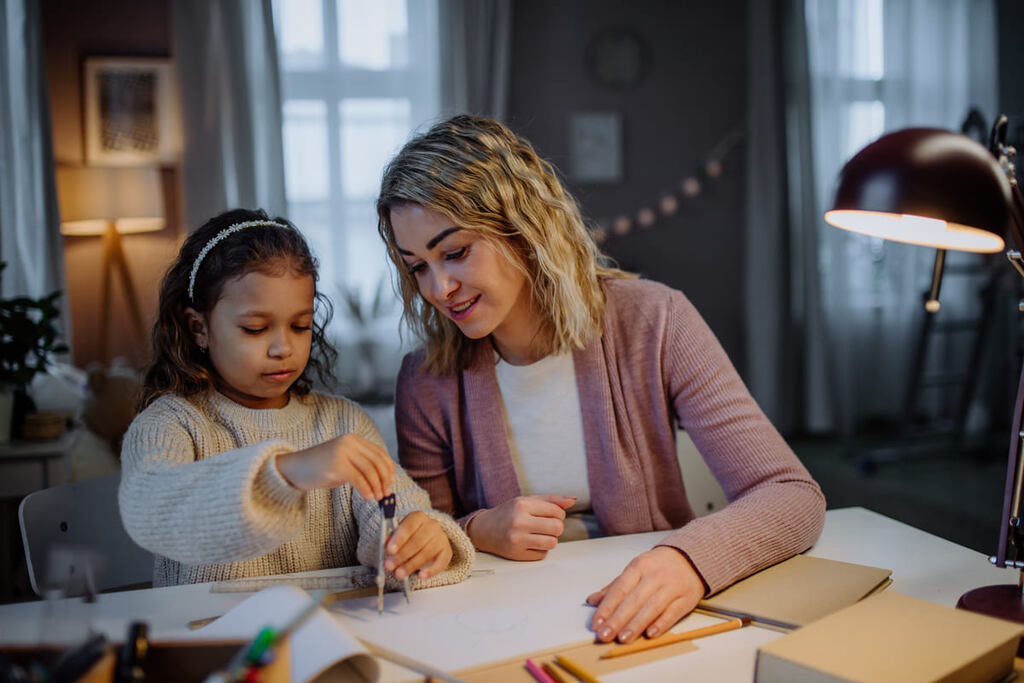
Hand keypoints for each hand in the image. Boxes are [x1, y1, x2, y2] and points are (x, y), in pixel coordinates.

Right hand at [275, 433, 395, 499]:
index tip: (392, 481)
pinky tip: (368, 497)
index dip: (388, 468)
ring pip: (370, 470)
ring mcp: (343, 452)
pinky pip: (358, 478)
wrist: (293, 469)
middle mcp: (350, 442)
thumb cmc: (319, 469)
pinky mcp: (337, 465)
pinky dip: (366, 489)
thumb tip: (383, 479)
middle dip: (385, 479)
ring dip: (377, 486)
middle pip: (377, 461)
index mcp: (353, 439)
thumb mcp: (343, 461)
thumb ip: (360, 465)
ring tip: (378, 498)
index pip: (379, 452)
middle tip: (386, 493)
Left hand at [383, 511, 452, 580]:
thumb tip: (386, 544)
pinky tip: (421, 576)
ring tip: (399, 574)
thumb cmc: (411, 536)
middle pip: (417, 541)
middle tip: (390, 566)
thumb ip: (392, 538)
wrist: (429, 538)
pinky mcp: (447, 551)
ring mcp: (441, 538)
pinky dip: (431, 571)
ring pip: (426, 553)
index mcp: (418, 517)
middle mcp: (432, 525)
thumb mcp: (400, 534)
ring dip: (411, 565)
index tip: (390, 550)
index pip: (408, 526)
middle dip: (402, 555)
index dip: (399, 539)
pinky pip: (441, 562)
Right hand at [466, 495, 575, 559]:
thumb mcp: (527, 501)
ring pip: (552, 543)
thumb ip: (551, 500)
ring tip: (539, 535)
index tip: (550, 515)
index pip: (557, 511)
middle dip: (556, 527)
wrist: (484, 529)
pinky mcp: (516, 554)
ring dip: (550, 539)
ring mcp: (517, 540)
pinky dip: (540, 550)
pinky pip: (542, 555)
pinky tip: (530, 543)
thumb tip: (573, 500)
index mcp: (522, 505)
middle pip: (557, 528)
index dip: (559, 514)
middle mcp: (518, 522)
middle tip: (547, 526)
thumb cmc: (508, 513)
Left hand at [586, 546, 705, 643]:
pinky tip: (649, 634)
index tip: (596, 624)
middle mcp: (655, 575)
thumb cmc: (657, 566)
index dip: (607, 607)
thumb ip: (614, 587)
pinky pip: (672, 612)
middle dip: (617, 620)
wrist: (691, 558)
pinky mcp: (687, 598)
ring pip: (652, 607)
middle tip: (604, 635)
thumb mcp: (635, 570)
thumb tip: (592, 601)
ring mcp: (672, 586)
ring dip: (636, 624)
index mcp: (639, 566)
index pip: (619, 589)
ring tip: (623, 638)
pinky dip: (661, 624)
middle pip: (633, 600)